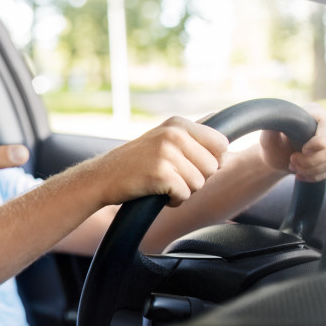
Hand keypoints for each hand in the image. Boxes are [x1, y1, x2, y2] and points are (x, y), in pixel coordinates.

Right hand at [86, 117, 227, 207]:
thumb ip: (191, 138)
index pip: (221, 144)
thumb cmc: (134, 164)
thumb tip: (224, 137)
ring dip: (183, 191)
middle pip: (212, 167)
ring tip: (161, 184)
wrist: (101, 178)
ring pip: (200, 183)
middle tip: (170, 177)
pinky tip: (156, 193)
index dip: (210, 162)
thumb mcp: (162, 139)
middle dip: (195, 179)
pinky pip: (184, 195)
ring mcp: (166, 153)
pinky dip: (173, 201)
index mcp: (178, 124)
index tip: (189, 166)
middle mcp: (174, 134)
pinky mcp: (160, 173)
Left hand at [259, 104, 325, 181]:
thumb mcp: (269, 137)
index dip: (318, 143)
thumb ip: (272, 129)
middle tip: (292, 161)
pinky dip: (314, 175)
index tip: (303, 150)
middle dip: (310, 161)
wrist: (276, 156)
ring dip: (311, 169)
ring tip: (293, 167)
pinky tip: (300, 175)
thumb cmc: (272, 144)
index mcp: (315, 114)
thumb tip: (275, 119)